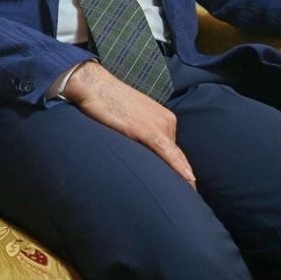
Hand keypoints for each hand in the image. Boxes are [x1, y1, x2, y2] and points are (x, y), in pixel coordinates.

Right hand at [63, 61, 196, 187]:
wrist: (92, 85)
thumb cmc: (105, 100)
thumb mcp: (128, 117)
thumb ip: (139, 130)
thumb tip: (139, 148)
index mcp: (163, 117)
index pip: (173, 148)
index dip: (179, 167)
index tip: (187, 184)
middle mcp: (167, 121)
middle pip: (174, 154)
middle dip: (179, 174)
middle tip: (186, 194)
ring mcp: (159, 125)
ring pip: (173, 157)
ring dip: (179, 176)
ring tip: (185, 193)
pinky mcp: (148, 131)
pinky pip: (168, 153)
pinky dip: (178, 167)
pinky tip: (188, 180)